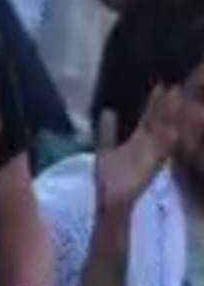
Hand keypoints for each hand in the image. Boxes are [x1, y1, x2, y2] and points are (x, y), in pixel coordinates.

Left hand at [94, 87, 183, 217]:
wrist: (111, 200)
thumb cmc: (110, 177)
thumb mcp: (106, 148)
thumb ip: (107, 130)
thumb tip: (108, 110)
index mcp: (138, 140)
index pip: (149, 118)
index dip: (155, 103)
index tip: (162, 86)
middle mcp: (148, 146)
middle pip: (160, 122)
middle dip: (168, 106)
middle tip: (176, 87)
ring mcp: (151, 155)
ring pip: (164, 133)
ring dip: (172, 119)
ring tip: (179, 101)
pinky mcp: (150, 167)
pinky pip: (162, 152)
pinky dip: (168, 142)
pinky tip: (174, 130)